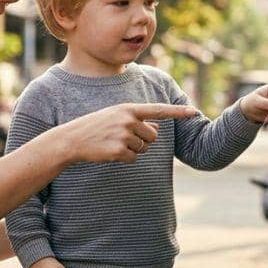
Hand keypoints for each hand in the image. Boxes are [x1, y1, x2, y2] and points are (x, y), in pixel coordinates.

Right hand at [60, 103, 197, 163]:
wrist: (72, 139)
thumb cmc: (95, 127)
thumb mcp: (115, 116)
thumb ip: (136, 120)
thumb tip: (158, 128)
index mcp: (128, 109)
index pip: (159, 110)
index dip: (178, 112)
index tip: (194, 112)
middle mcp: (128, 120)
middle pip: (153, 136)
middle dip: (143, 141)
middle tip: (123, 139)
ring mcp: (123, 135)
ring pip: (143, 148)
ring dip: (133, 150)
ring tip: (114, 144)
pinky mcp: (119, 150)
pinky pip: (133, 159)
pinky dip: (124, 159)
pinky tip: (110, 152)